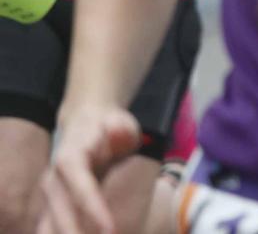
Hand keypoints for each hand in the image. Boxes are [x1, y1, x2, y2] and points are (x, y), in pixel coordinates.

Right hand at [38, 103, 142, 233]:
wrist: (85, 124)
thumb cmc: (108, 126)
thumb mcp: (120, 122)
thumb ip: (121, 129)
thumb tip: (117, 131)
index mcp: (70, 159)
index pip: (82, 189)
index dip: (95, 210)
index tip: (110, 230)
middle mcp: (53, 180)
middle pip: (61, 213)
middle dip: (76, 233)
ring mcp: (49, 195)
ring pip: (49, 225)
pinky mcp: (51, 205)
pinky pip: (50, 228)